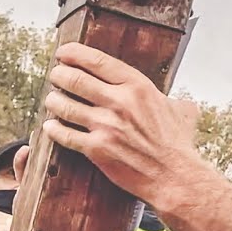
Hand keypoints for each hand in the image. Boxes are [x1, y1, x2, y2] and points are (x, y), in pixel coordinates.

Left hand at [40, 43, 205, 209]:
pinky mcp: (97, 149)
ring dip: (54, 100)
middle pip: (75, 79)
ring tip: (52, 99)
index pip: (98, 61)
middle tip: (56, 76)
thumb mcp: (181, 110)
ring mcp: (106, 126)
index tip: (64, 53)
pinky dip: (53, 129)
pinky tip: (50, 127)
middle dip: (60, 75)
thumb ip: (171, 99)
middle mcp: (119, 102)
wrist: (175, 176)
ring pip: (65, 106)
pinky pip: (65, 135)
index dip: (74, 54)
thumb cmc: (178, 145)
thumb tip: (175, 99)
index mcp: (137, 87)